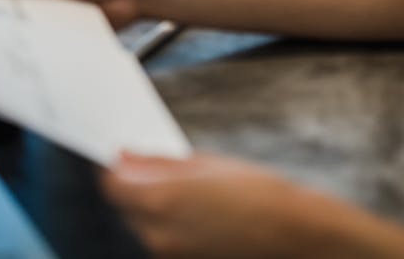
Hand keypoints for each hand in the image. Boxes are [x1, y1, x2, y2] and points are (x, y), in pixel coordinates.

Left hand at [102, 151, 307, 257]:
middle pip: (124, 205)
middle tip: (157, 167)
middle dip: (134, 185)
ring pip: (143, 223)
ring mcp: (168, 254)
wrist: (293, 236)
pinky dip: (169, 223)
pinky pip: (162, 238)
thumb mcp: (205, 164)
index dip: (113, 166)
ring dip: (152, 205)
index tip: (121, 154)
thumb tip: (124, 156)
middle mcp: (156, 234)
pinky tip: (196, 211)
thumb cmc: (255, 193)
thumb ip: (158, 162)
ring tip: (187, 190)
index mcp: (159, 200)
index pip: (111, 183)